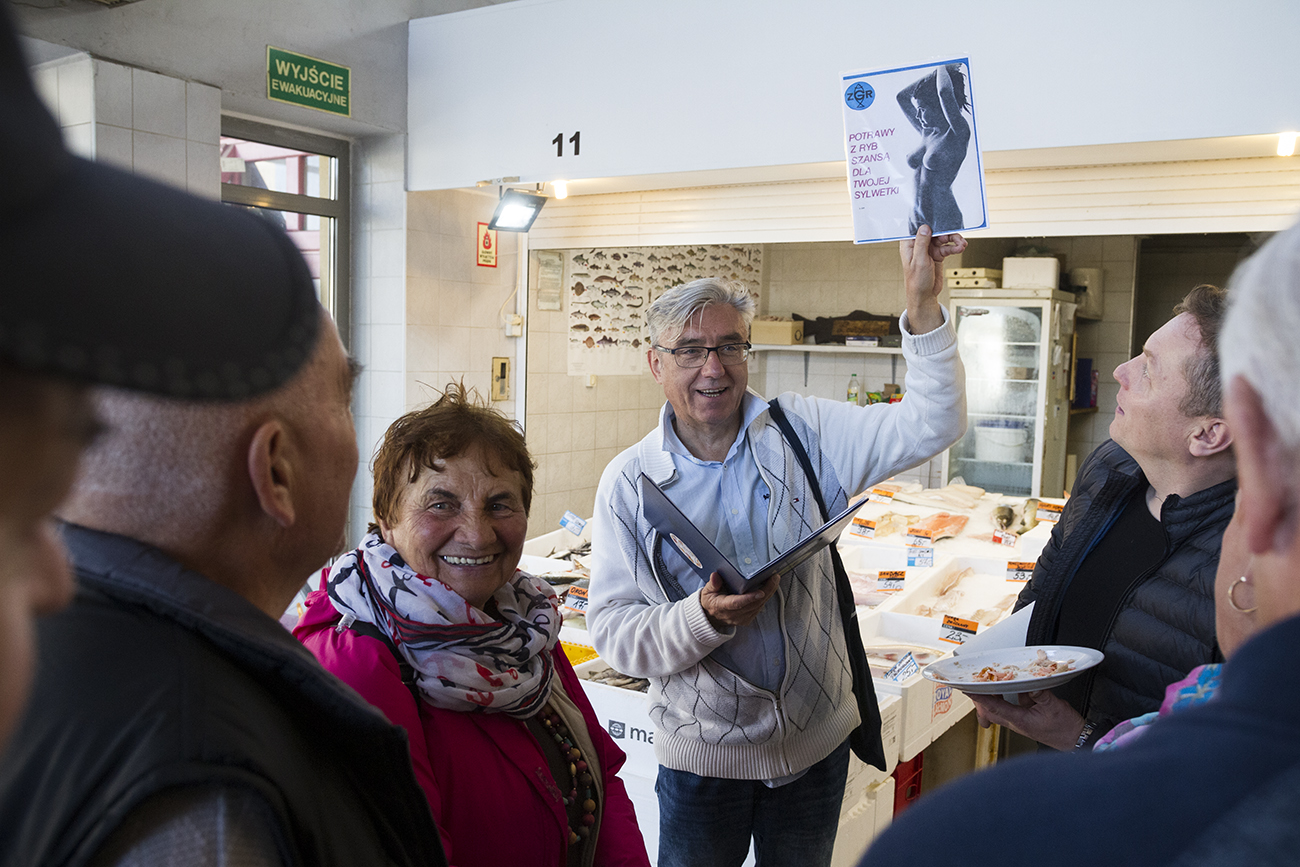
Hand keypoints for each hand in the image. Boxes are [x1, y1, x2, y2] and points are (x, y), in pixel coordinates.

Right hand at [700, 572, 779, 628]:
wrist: (711, 617)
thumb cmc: (710, 601)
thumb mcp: (707, 591)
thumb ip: (713, 584)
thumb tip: (715, 575)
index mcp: (721, 606)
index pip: (737, 603)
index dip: (749, 598)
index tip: (761, 592)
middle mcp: (733, 615)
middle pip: (753, 604)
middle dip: (766, 590)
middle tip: (774, 578)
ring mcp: (741, 619)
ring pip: (758, 606)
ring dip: (769, 593)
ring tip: (774, 580)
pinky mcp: (747, 620)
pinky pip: (758, 609)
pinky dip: (765, 598)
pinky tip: (770, 588)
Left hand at [899, 225, 966, 334]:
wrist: (925, 296)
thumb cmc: (916, 281)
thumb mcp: (919, 261)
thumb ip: (922, 243)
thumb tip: (924, 227)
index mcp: (909, 244)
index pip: (918, 227)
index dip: (928, 221)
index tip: (939, 219)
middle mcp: (919, 245)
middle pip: (934, 231)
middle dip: (946, 232)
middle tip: (956, 235)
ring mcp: (929, 249)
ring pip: (943, 238)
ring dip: (954, 240)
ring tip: (962, 244)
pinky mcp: (937, 254)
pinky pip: (948, 247)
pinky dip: (955, 247)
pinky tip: (960, 248)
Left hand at [968, 689, 1085, 751]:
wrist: (1075, 739)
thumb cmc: (1065, 729)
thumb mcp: (1053, 707)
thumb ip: (1040, 694)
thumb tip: (1030, 683)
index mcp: (1019, 720)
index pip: (993, 707)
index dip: (979, 697)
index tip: (968, 689)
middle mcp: (1016, 721)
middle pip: (990, 710)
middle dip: (980, 697)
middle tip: (974, 684)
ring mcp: (1020, 720)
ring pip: (998, 708)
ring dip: (991, 696)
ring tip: (988, 683)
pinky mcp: (1025, 717)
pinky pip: (1010, 705)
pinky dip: (1006, 695)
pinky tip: (1009, 685)